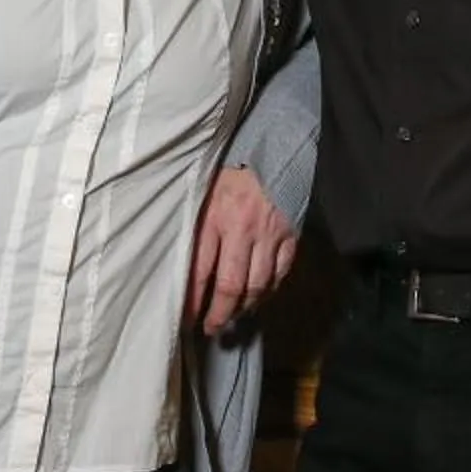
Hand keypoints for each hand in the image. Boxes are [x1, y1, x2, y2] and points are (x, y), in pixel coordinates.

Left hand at [188, 164, 297, 336]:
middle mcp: (242, 228)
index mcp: (214, 217)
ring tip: (234, 317)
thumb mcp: (201, 191)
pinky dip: (271, 289)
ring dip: (245, 307)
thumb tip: (179, 266)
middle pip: (230, 285)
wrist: (270, 143)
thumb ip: (193, 225)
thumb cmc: (228, 168)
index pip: (199, 271)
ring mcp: (269, 233)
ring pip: (258, 284)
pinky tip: (260, 296)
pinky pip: (282, 271)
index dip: (192, 301)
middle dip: (219, 314)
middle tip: (212, 328)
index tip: (186, 318)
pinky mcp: (290, 233)